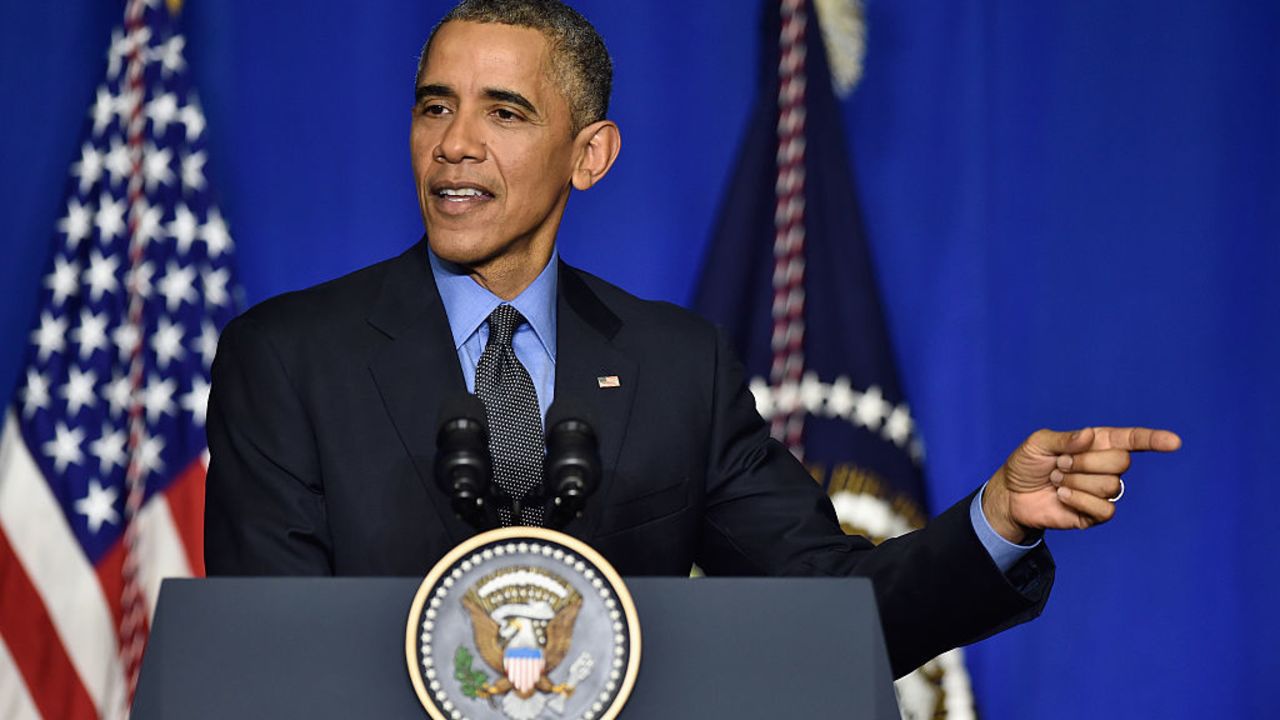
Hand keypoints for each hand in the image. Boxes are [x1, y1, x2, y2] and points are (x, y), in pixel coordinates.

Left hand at [982, 427, 1181, 542]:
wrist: (1011, 495)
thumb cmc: (1026, 464)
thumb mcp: (1038, 443)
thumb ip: (1064, 437)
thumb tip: (1091, 436)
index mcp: (1097, 443)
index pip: (1132, 440)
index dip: (1154, 440)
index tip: (1174, 442)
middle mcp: (1105, 466)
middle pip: (1122, 462)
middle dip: (1085, 462)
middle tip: (1060, 465)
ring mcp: (1102, 491)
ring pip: (1111, 485)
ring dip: (1077, 482)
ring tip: (1058, 481)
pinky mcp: (1095, 515)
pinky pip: (1105, 509)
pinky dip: (1080, 501)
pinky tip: (1063, 497)